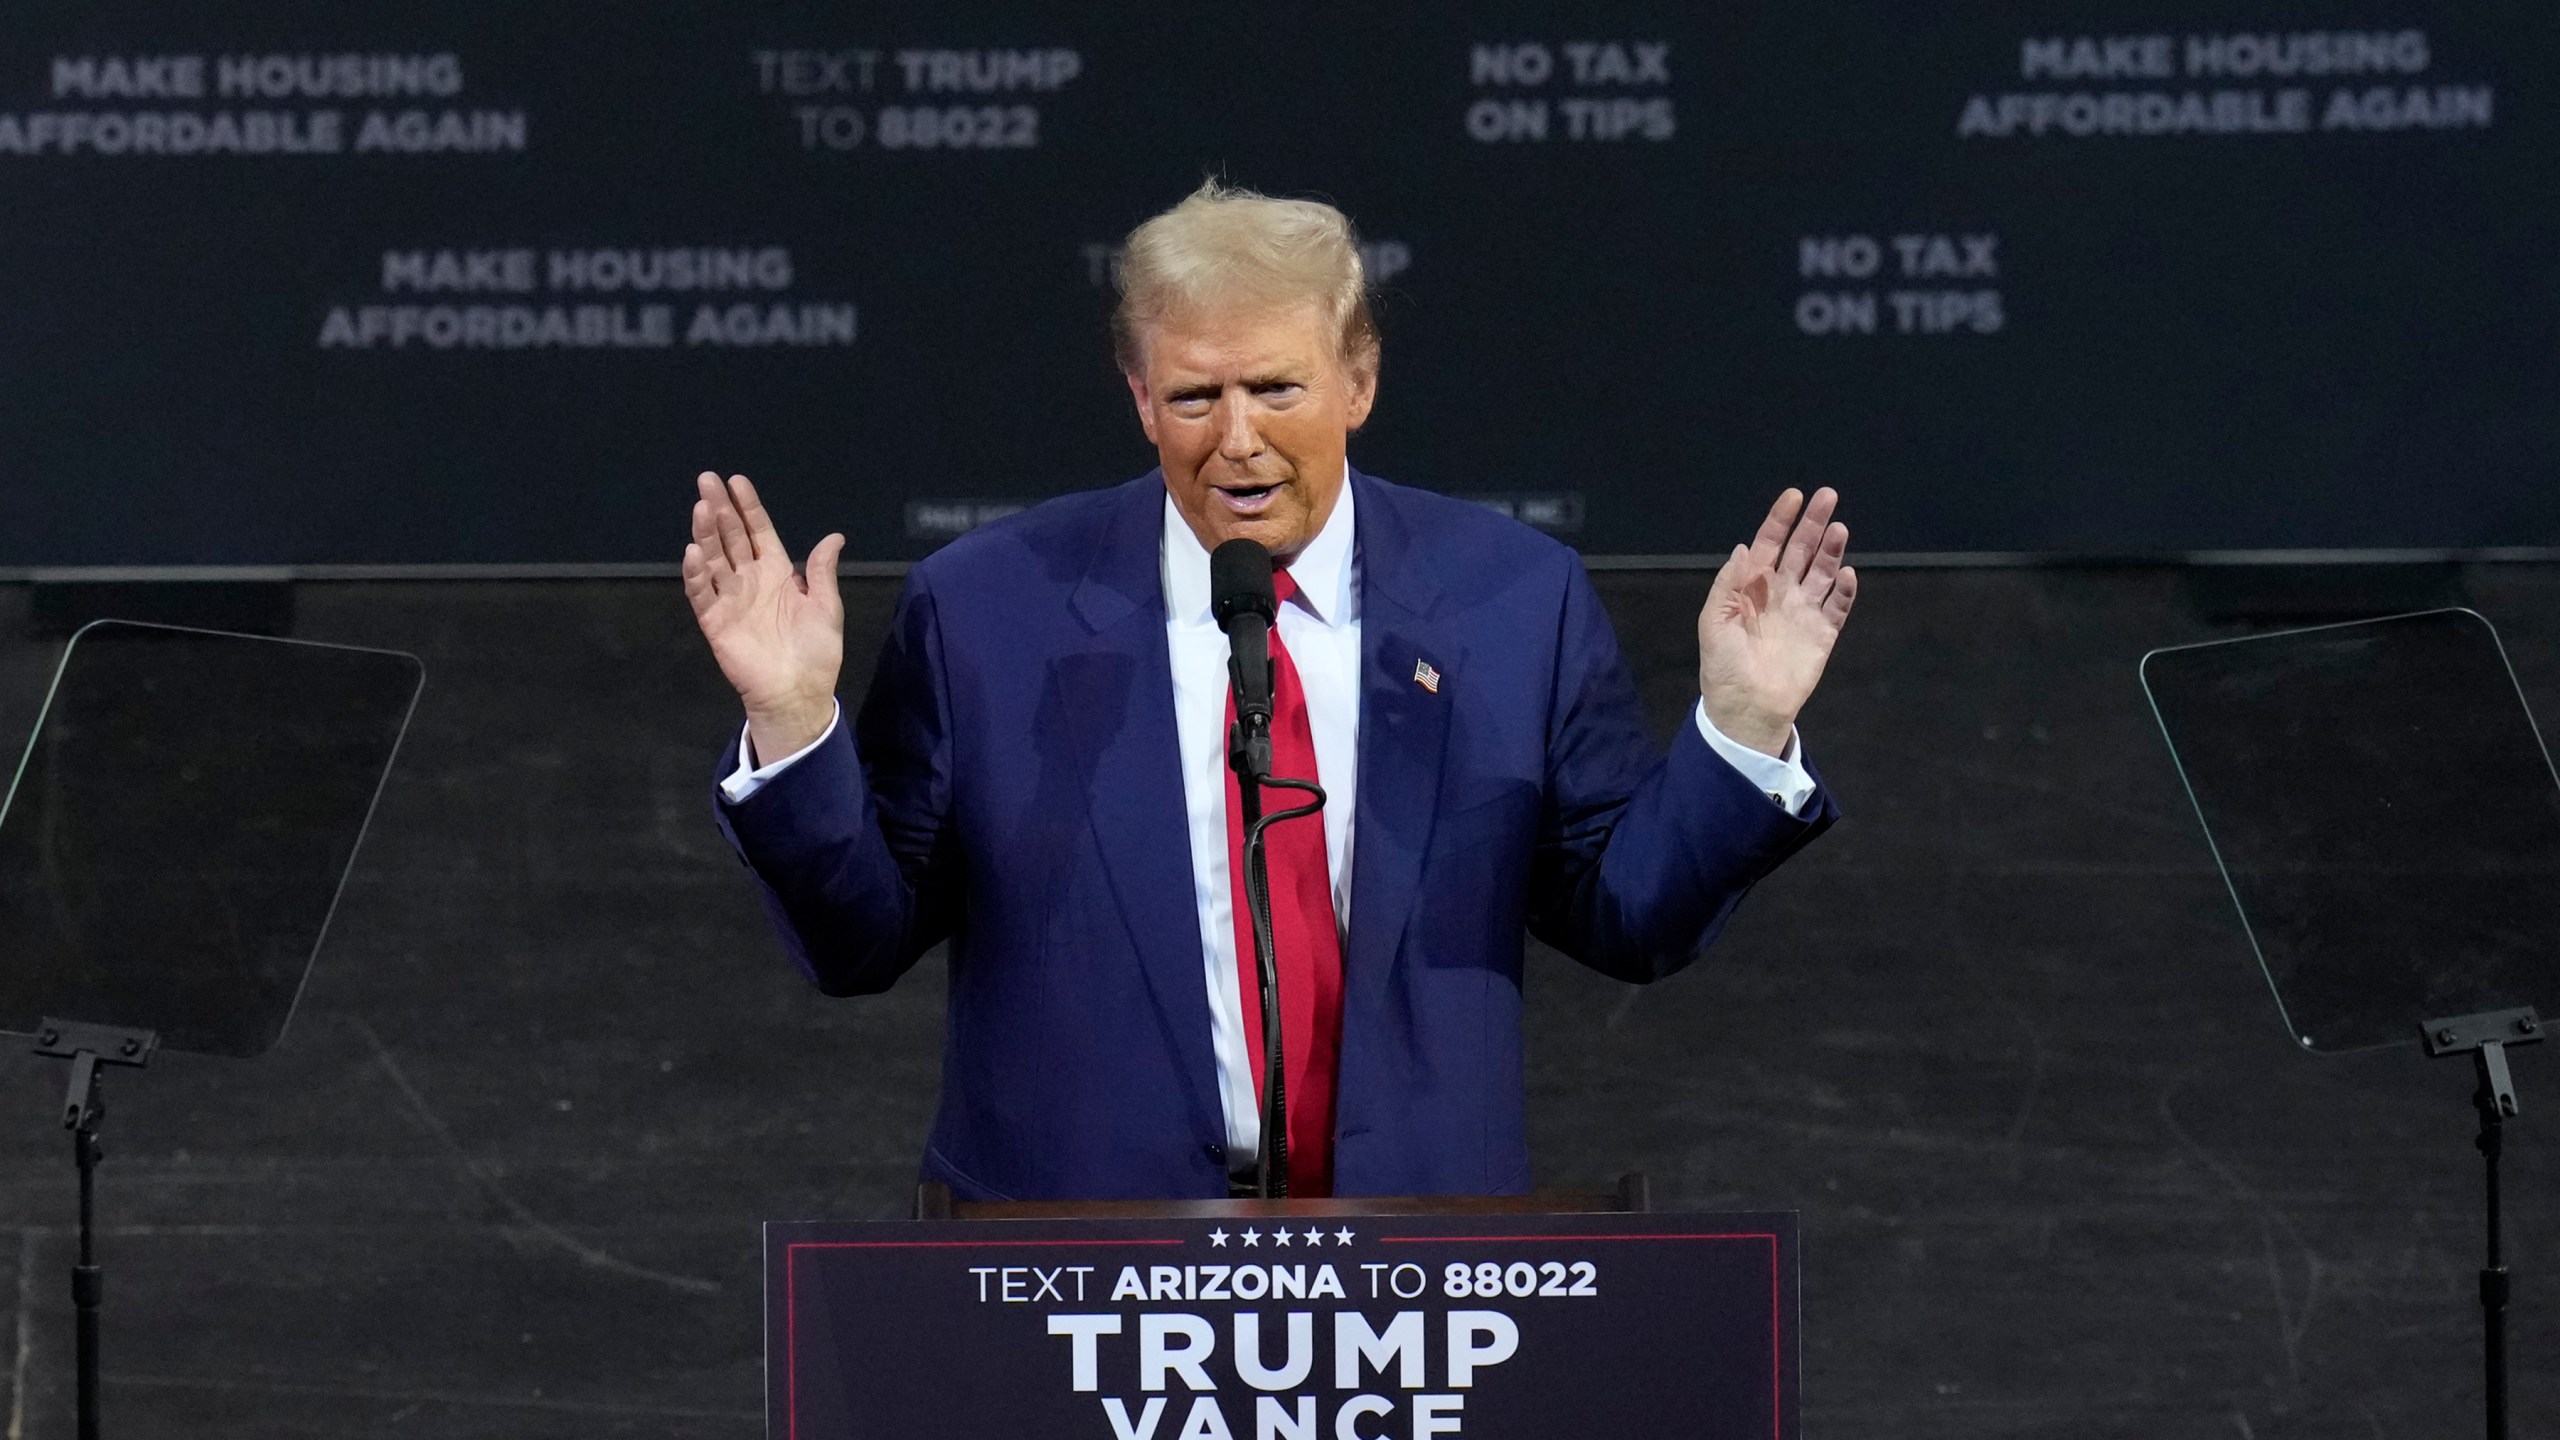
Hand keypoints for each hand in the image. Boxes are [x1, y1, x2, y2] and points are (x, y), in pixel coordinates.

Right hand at [682, 472, 846, 762]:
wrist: (798, 693)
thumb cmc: (816, 651)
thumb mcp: (826, 606)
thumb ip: (822, 571)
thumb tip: (835, 537)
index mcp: (777, 573)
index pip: (758, 532)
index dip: (748, 507)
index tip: (736, 482)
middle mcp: (750, 580)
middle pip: (731, 537)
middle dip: (720, 509)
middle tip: (707, 480)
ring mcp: (730, 599)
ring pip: (714, 559)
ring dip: (706, 533)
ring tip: (700, 506)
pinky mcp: (715, 621)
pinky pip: (702, 593)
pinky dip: (696, 573)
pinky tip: (693, 551)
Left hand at [1697, 487, 1856, 755]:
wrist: (1746, 708)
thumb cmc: (1723, 665)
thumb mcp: (1714, 621)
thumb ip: (1728, 583)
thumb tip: (1744, 547)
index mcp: (1752, 587)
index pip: (1769, 544)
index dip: (1780, 520)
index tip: (1794, 496)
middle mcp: (1781, 593)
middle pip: (1801, 550)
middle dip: (1814, 523)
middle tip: (1828, 497)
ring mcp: (1804, 613)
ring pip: (1823, 572)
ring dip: (1832, 550)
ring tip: (1839, 528)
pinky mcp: (1823, 634)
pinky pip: (1839, 606)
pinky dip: (1845, 590)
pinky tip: (1846, 573)